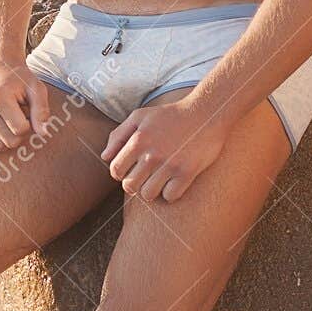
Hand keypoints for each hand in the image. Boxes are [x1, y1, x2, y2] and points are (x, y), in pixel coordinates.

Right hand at [0, 60, 51, 150]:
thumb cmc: (21, 80)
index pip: (20, 130)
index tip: (28, 112)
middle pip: (10, 142)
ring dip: (9, 137)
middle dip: (20, 134)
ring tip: (11, 120)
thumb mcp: (37, 88)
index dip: (30, 125)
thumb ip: (41, 110)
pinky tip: (2, 122)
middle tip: (21, 117)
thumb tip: (44, 133)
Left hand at [102, 97, 231, 202]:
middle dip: (134, 184)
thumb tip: (105, 157)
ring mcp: (170, 165)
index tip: (130, 170)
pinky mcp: (187, 172)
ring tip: (158, 179)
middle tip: (144, 176)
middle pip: (130, 186)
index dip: (120, 173)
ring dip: (151, 190)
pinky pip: (170, 197)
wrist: (206, 113)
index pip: (116, 170)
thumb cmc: (170, 115)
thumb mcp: (140, 116)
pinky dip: (170, 193)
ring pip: (148, 195)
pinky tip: (173, 181)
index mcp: (137, 140)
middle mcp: (152, 154)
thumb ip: (118, 135)